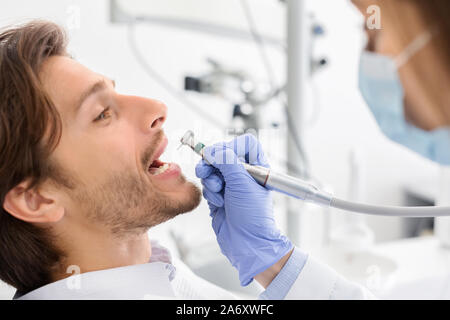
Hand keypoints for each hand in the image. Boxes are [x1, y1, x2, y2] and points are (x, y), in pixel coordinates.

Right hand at [195, 134, 292, 285]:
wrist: (246, 242)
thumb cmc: (253, 215)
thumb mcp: (242, 182)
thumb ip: (226, 161)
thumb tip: (212, 150)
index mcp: (257, 167)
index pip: (244, 144)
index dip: (232, 146)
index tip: (223, 155)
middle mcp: (244, 174)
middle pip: (222, 155)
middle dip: (213, 164)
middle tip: (208, 170)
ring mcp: (231, 185)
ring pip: (211, 170)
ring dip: (211, 180)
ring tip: (218, 191)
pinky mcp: (219, 196)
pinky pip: (207, 185)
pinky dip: (210, 193)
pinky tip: (219, 203)